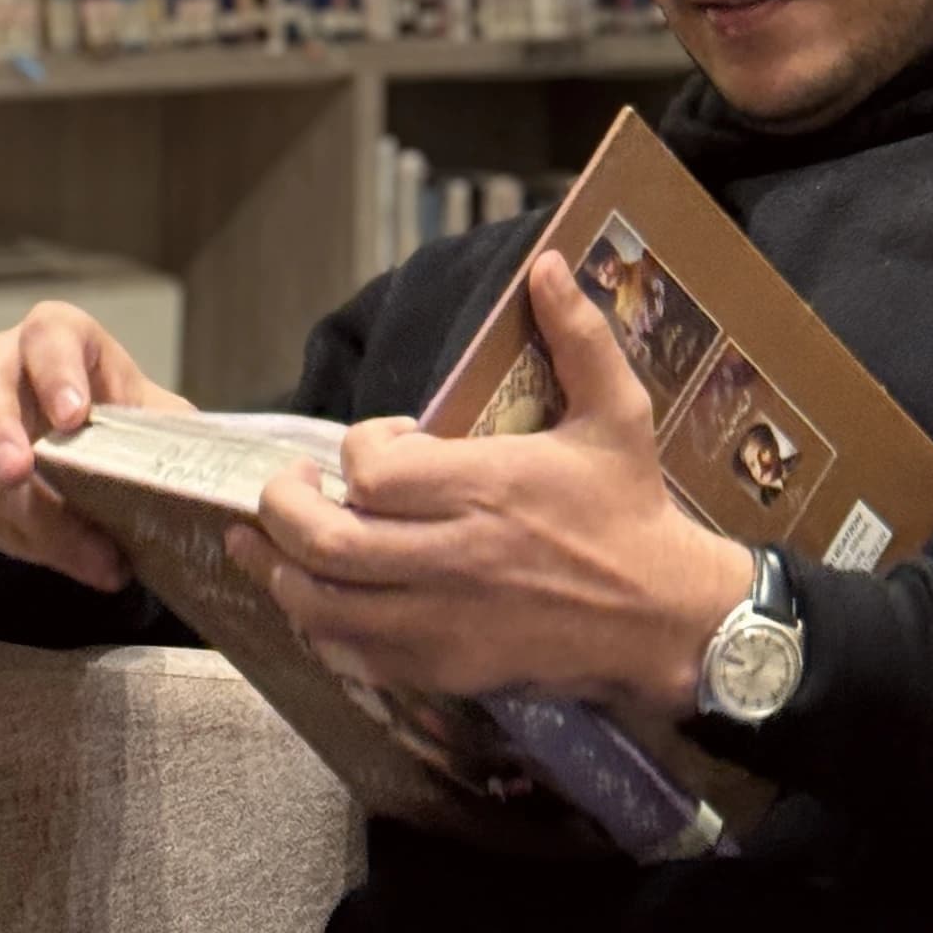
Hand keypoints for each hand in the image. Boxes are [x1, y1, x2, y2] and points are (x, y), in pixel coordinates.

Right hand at [0, 298, 194, 593]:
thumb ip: (172, 432)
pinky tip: (71, 561)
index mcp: (56, 336)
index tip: (73, 416)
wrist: (81, 451)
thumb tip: (210, 469)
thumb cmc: (124, 419)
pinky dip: (24, 542)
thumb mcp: (156, 416)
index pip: (49, 339)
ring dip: (31, 517)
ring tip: (93, 557)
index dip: (56, 374)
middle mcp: (0, 366)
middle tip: (19, 474)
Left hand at [228, 251, 752, 718]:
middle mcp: (454, 558)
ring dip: (281, 571)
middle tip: (286, 487)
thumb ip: (579, 337)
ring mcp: (444, 621)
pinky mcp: (445, 667)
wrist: (665, 617)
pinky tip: (317, 600)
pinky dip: (321, 627)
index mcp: (487, 488)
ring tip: (268, 544)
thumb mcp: (617, 411)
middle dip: (281, 510)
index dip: (358, 448)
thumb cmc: (631, 507)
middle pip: (325, 542)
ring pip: (324, 605)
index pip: (372, 473)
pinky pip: (354, 656)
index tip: (387, 439)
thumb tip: (549, 264)